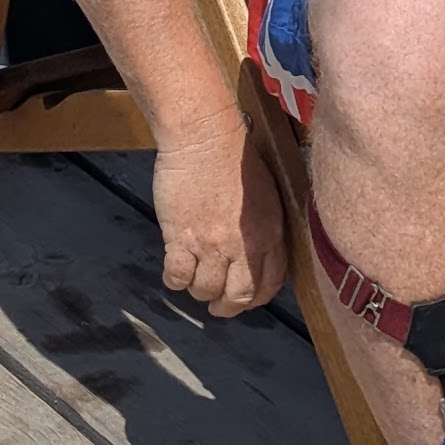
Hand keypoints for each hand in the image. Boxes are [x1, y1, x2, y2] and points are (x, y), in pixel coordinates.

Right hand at [152, 114, 287, 316]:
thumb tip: (257, 252)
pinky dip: (175, 280)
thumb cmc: (235, 156)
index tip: (245, 298)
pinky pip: (177, 277)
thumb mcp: (266, 193)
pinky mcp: (181, 239)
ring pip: (205, 290)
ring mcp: (211, 245)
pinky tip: (175, 270)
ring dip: (199, 290)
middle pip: (238, 297)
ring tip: (195, 280)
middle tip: (217, 305)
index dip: (256, 297)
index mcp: (269, 232)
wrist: (204, 136)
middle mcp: (243, 245)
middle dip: (227, 307)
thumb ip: (264, 226)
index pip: (270, 282)